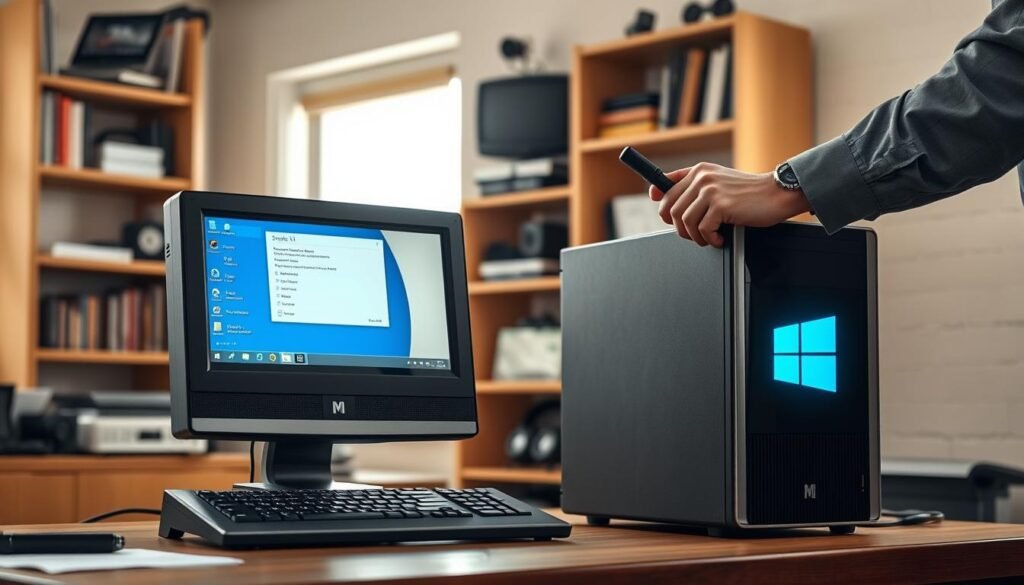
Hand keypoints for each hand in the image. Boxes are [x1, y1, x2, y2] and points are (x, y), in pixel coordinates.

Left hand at [649, 162, 810, 246]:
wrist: (777, 193)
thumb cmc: (749, 193)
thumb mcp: (719, 181)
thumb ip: (693, 185)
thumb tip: (656, 193)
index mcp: (699, 171)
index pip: (666, 186)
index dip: (662, 205)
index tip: (667, 218)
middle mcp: (702, 177)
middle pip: (672, 210)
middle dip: (681, 228)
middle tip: (696, 234)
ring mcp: (711, 190)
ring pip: (685, 222)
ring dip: (695, 236)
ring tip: (709, 238)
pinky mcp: (721, 205)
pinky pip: (702, 229)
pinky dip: (710, 239)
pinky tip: (720, 238)